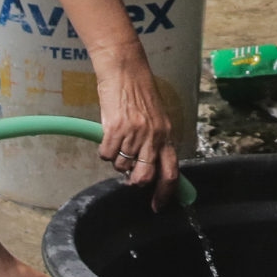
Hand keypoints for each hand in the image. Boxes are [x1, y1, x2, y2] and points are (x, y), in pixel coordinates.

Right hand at [91, 51, 179, 206]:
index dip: (165, 193)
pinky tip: (107, 136)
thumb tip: (147, 168)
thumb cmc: (139, 92)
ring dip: (117, 161)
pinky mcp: (114, 129)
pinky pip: (106, 155)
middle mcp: (153, 137)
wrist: (124, 70)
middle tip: (129, 177)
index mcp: (166, 135)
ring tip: (118, 142)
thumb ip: (155, 142)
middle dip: (135, 182)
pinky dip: (104, 151)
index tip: (158, 205)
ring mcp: (134, 134)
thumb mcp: (156, 118)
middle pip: (145, 177)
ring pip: (122, 166)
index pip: (171, 172)